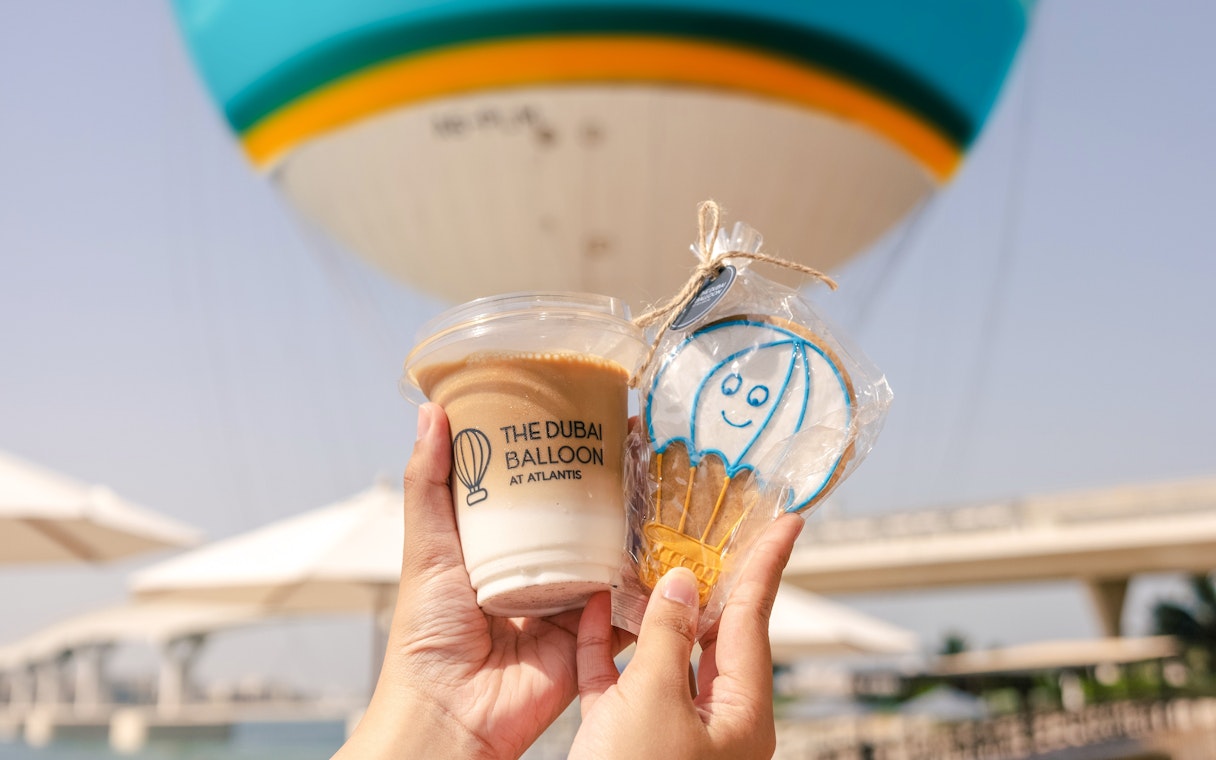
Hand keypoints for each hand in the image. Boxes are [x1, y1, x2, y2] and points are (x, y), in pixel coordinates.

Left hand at [336, 403, 630, 759]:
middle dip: (609, 489)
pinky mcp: (592, 637)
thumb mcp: (426, 548)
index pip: (536, 492)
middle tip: (637, 448)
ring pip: (610, 558)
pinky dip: (648, 587)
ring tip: (662, 489)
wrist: (450, 712)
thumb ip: (429, 485)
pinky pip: (626, 606)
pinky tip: (669, 552)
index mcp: (498, 547)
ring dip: (636, 530)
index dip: (560, 457)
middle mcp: (537, 570)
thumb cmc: (426, 636)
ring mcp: (567, 603)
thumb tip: (431, 412)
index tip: (587, 418)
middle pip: (581, 521)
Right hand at [570, 513, 803, 759]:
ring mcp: (671, 732)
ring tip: (646, 564)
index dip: (767, 563)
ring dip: (650, 613)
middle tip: (712, 532)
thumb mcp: (653, 700)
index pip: (755, 619)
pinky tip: (596, 608)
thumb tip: (680, 586)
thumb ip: (667, 636)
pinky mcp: (627, 741)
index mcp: (740, 714)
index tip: (787, 523)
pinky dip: (607, 646)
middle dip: (707, 582)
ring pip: (665, 658)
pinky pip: (622, 683)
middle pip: (715, 634)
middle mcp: (714, 722)